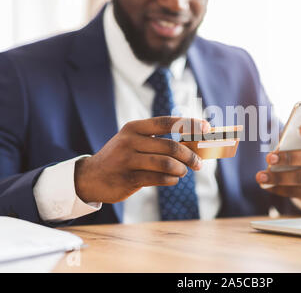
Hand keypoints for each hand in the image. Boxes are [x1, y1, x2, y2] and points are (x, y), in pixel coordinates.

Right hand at [74, 117, 209, 203]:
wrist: (91, 177)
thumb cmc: (122, 157)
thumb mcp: (134, 142)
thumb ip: (159, 141)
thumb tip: (193, 145)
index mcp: (135, 128)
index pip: (167, 122)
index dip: (189, 124)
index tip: (207, 128)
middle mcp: (130, 141)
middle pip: (171, 146)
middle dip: (190, 155)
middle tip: (199, 163)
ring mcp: (127, 160)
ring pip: (166, 164)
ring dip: (181, 169)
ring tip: (183, 172)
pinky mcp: (128, 179)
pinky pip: (159, 179)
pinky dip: (171, 180)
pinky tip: (172, 179)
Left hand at [256, 123, 300, 201]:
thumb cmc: (300, 150)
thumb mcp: (296, 141)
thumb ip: (288, 140)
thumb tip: (275, 149)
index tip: (300, 129)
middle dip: (289, 158)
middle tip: (269, 157)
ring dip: (279, 177)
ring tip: (261, 176)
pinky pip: (296, 192)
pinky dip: (278, 189)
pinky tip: (265, 185)